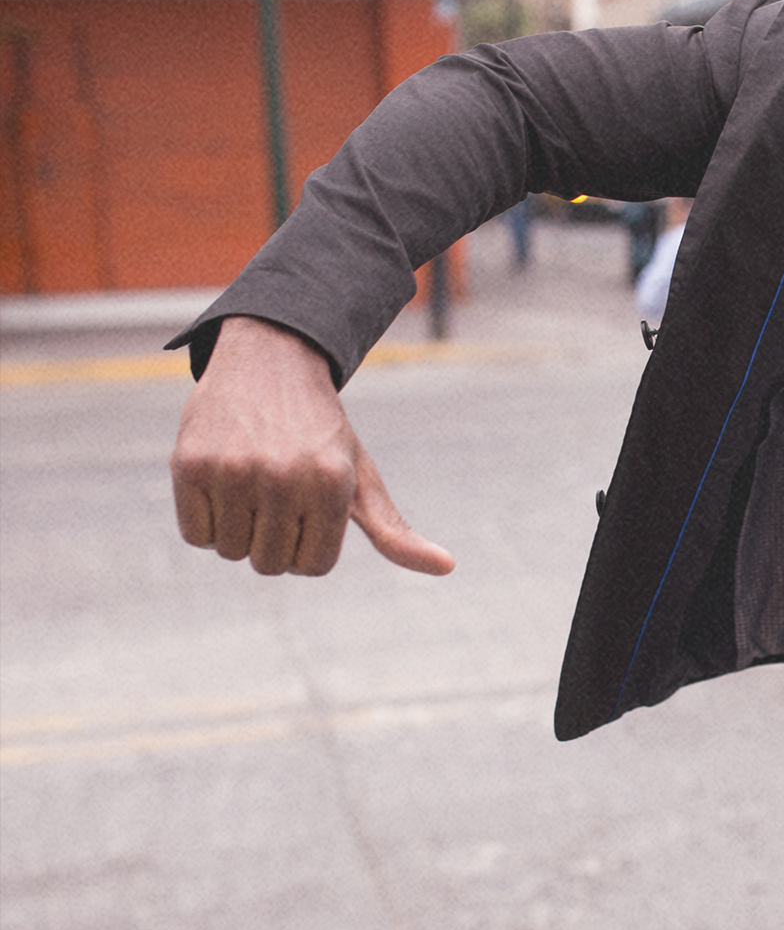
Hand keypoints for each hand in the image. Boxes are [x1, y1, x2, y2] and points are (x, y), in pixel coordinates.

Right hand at [170, 316, 454, 576]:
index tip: (309, 511)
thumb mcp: (361, 476)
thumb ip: (394, 531)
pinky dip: (205, 521)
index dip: (308, 547)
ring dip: (239, 531)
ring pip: (231, 552)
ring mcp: (233, 470)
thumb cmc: (321, 432)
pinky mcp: (189, 464)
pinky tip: (222, 482)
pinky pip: (195, 535)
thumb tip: (448, 567)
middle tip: (277, 494)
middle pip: (271, 564)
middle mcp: (284, 477)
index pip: (313, 565)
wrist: (269, 362)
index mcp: (332, 484)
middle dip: (274, 540)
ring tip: (251, 485)